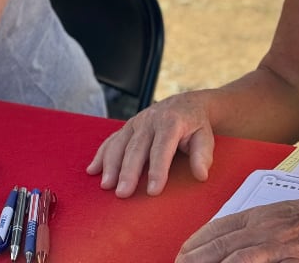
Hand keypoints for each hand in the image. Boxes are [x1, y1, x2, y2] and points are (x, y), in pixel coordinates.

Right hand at [86, 90, 216, 197]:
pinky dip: (101, 155)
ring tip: (106, 186)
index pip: (162, 148)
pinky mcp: (127, 127)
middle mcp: (150, 120)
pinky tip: (93, 170)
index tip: (153, 191)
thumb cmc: (196, 126)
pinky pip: (111, 140)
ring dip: (110, 165)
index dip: (157, 170)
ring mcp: (136, 122)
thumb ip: (203, 155)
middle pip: (136, 148)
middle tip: (122, 194)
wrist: (186, 104)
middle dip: (128, 172)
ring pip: (120, 144)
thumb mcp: (206, 137)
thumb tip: (201, 174)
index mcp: (171, 122)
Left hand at [176, 197, 298, 262]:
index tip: (182, 251)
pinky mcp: (291, 255)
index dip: (198, 241)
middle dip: (195, 256)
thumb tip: (242, 240)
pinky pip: (254, 262)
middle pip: (219, 242)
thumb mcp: (285, 217)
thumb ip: (263, 228)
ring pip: (232, 255)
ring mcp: (275, 241)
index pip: (219, 227)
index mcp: (260, 214)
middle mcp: (262, 225)